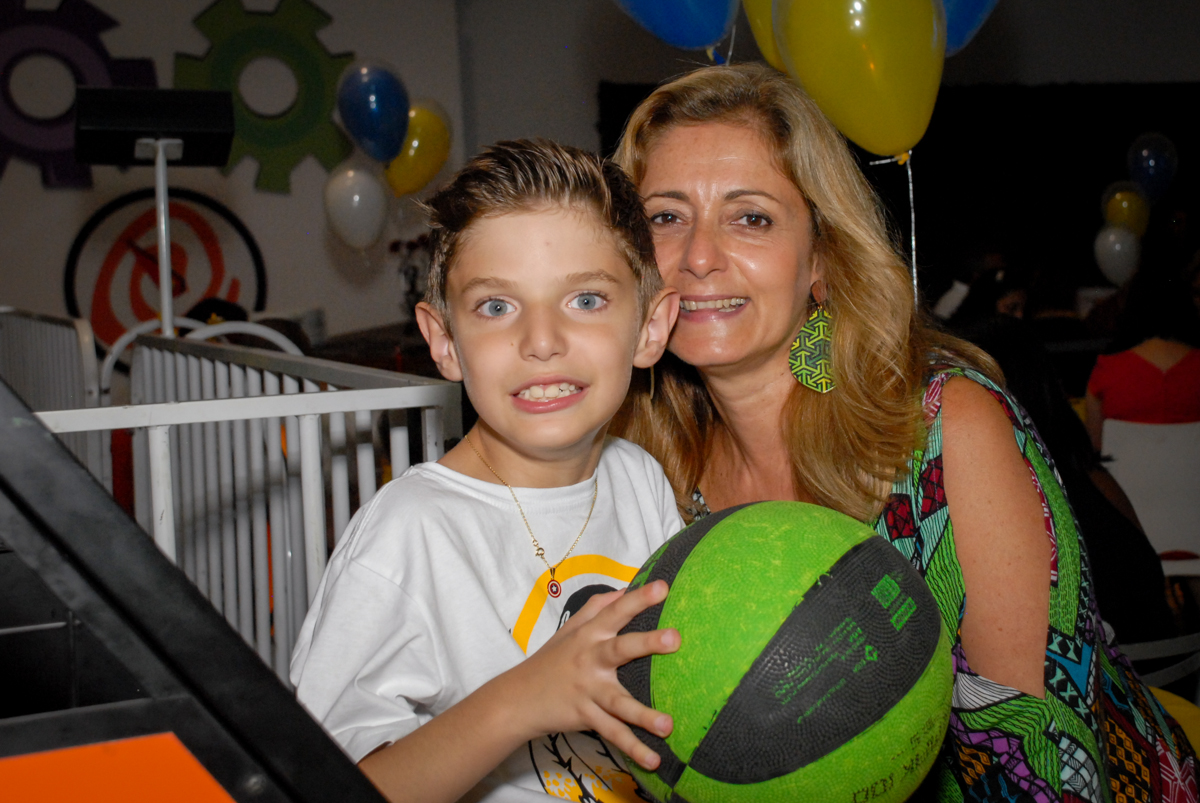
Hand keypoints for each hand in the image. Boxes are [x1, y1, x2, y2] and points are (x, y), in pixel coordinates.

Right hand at [497, 580, 678, 769]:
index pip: (616, 612)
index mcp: (589, 635)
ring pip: (618, 703)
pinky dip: (633, 748)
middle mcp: (590, 659)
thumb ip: (597, 608)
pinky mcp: (586, 716)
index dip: (639, 599)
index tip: (662, 587)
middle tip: (675, 638)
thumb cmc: (550, 660)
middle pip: (620, 649)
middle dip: (647, 644)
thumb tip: (623, 589)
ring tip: (668, 725)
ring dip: (643, 715)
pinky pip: (612, 733)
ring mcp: (588, 691)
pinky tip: (654, 760)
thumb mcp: (569, 629)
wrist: (517, 699)